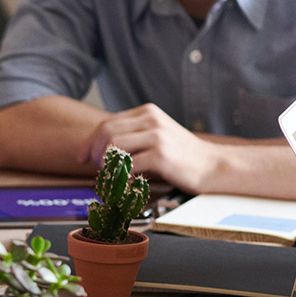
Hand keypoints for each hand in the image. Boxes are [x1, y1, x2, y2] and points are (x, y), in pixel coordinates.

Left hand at [80, 104, 221, 191]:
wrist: (213, 165)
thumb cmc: (181, 155)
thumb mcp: (156, 135)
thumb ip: (131, 136)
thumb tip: (97, 149)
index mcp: (147, 112)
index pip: (106, 124)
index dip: (89, 143)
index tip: (82, 158)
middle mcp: (151, 120)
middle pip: (105, 134)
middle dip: (94, 153)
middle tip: (95, 169)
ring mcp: (157, 137)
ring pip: (113, 148)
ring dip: (107, 166)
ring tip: (112, 177)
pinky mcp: (161, 155)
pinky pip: (128, 166)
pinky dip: (122, 178)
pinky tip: (127, 184)